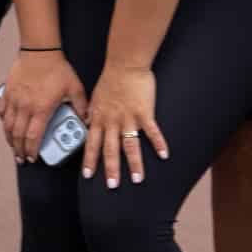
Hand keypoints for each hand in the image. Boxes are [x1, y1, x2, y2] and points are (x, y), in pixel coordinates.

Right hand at [0, 50, 84, 161]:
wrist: (40, 52)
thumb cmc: (57, 69)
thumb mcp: (75, 88)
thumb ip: (82, 106)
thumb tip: (86, 119)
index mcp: (41, 109)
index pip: (33, 137)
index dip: (32, 150)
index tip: (33, 158)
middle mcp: (25, 107)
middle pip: (17, 135)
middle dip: (19, 149)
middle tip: (22, 157)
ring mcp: (14, 100)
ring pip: (7, 126)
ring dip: (9, 139)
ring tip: (13, 146)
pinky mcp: (7, 92)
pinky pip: (1, 111)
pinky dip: (3, 121)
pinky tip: (6, 125)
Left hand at [84, 64, 165, 186]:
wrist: (125, 65)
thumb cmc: (110, 80)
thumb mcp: (94, 98)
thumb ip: (92, 113)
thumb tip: (87, 123)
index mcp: (99, 119)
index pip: (91, 144)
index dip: (89, 161)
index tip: (87, 176)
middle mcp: (112, 122)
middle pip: (110, 150)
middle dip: (111, 170)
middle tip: (112, 186)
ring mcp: (129, 118)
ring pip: (130, 145)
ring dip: (134, 164)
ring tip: (138, 179)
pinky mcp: (145, 113)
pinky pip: (152, 132)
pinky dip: (159, 144)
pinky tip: (164, 155)